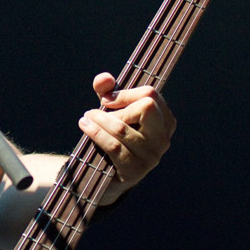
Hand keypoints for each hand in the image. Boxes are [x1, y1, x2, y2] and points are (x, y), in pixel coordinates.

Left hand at [78, 72, 175, 204]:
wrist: (105, 171)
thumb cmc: (112, 133)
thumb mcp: (111, 109)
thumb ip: (107, 89)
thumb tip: (106, 79)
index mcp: (165, 121)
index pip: (151, 95)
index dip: (126, 93)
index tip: (106, 100)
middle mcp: (163, 139)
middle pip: (147, 106)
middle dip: (120, 106)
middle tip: (99, 112)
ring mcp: (151, 157)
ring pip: (122, 128)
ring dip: (99, 119)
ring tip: (86, 117)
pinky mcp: (135, 171)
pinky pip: (113, 145)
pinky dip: (95, 132)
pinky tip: (84, 125)